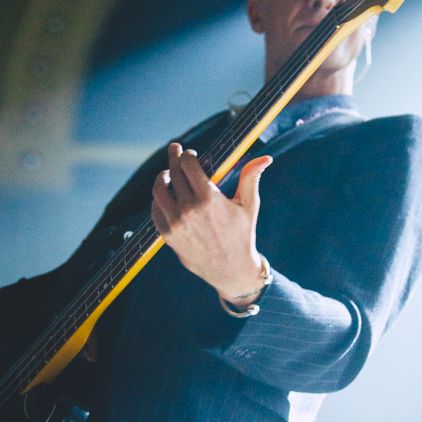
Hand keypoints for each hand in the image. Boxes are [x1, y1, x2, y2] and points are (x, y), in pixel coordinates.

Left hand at [151, 143, 271, 306]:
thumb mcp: (249, 206)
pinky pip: (155, 210)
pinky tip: (165, 195)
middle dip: (173, 158)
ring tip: (167, 174)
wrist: (231, 270)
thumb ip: (251, 178)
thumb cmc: (242, 235)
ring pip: (159, 190)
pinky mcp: (168, 235)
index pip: (188, 164)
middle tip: (175, 151)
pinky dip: (158, 199)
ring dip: (162, 178)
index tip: (189, 153)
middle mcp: (189, 209)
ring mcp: (176, 223)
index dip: (187, 155)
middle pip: (173, 173)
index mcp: (209, 198)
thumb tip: (265, 159)